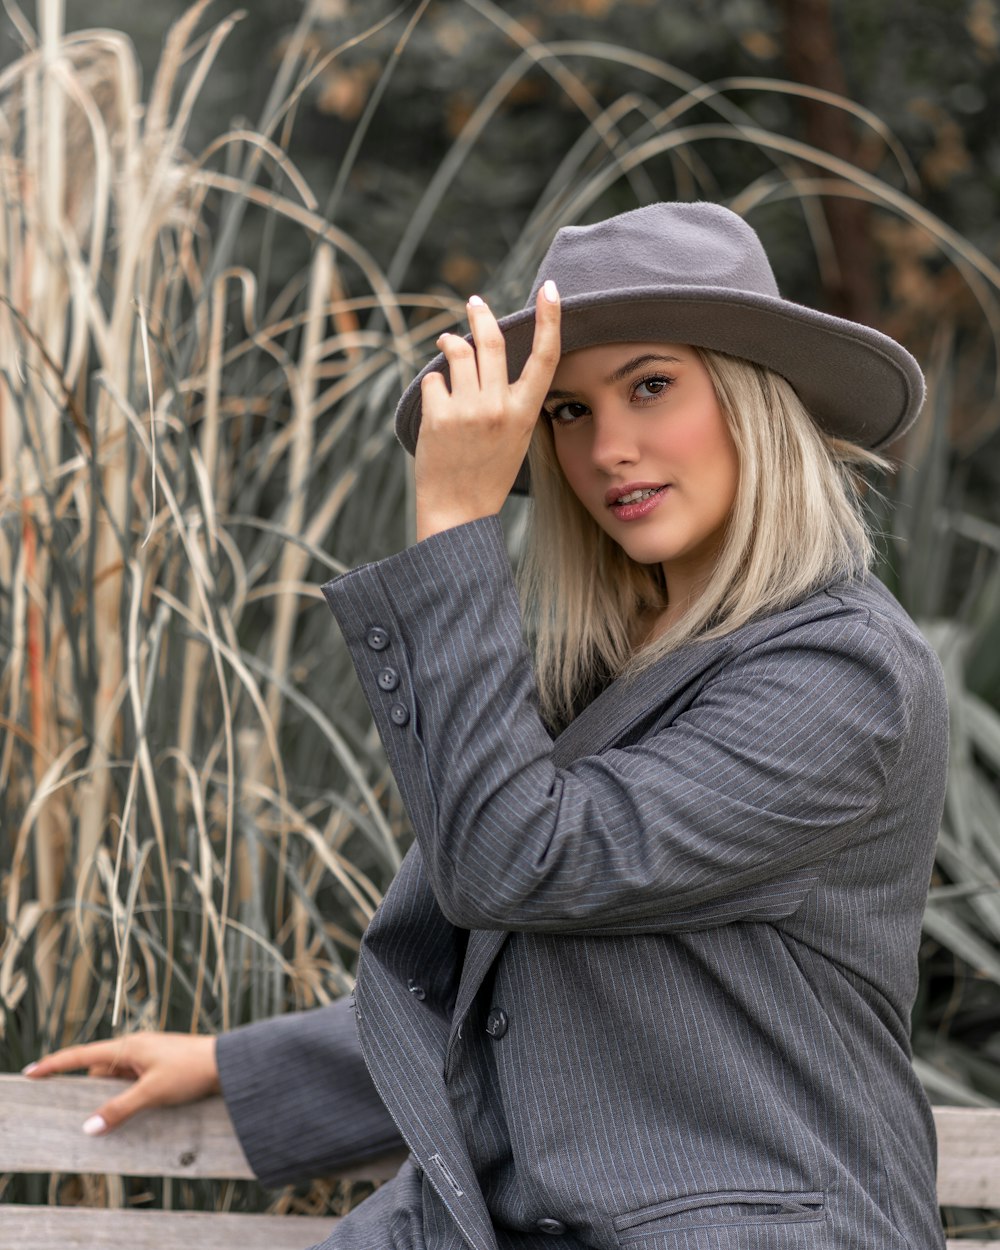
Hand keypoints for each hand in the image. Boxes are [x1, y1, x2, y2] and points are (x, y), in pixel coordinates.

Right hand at [22, 1031, 220, 1134]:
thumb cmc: (192, 1070)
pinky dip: (124, 1098)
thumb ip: (119, 1109)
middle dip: (82, 1089)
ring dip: (108, 1097)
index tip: (31, 1072)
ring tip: (100, 1120)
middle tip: (63, 1109)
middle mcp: (135, 1050)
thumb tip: (88, 1126)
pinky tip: (126, 1115)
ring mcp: (147, 1059)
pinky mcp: (159, 1069)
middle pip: (97, 1071)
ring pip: (115, 1080)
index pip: (81, 1055)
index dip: (55, 1065)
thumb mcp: (152, 1092)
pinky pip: (131, 1084)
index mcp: (128, 1047)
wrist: (229, 1064)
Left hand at [414, 280, 560, 540]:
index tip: (550, 290)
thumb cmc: (486, 473)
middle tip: (475, 301)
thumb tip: (486, 356)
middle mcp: (499, 407)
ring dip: (448, 344)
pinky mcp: (439, 415)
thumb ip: (507, 399)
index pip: (545, 357)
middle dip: (481, 315)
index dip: (549, 320)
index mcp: (524, 413)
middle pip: (491, 342)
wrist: (458, 511)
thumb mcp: (514, 437)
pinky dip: (433, 387)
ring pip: (457, 352)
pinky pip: (433, 381)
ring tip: (444, 345)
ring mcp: (468, 410)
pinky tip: (436, 406)